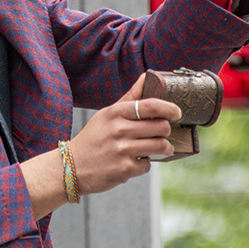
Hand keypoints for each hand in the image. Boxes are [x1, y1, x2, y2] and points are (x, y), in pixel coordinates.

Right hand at [21, 75, 180, 218]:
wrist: (71, 167)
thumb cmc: (93, 138)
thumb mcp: (106, 115)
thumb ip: (129, 98)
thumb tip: (146, 77)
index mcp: (114, 113)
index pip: (150, 106)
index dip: (169, 108)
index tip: (177, 112)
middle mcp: (118, 130)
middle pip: (160, 127)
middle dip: (167, 130)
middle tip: (164, 133)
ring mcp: (122, 150)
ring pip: (160, 146)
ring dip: (165, 148)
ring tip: (162, 148)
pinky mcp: (125, 170)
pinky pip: (148, 164)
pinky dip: (146, 163)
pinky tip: (137, 161)